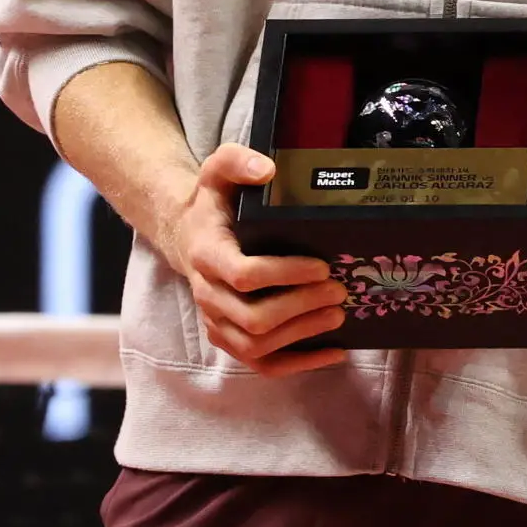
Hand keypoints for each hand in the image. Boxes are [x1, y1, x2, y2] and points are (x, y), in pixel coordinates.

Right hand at [153, 143, 350, 375]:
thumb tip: (267, 170)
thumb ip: (236, 161)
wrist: (187, 235)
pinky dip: (298, 364)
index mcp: (207, 254)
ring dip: (302, 335)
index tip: (321, 266)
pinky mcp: (229, 338)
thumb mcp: (217, 171)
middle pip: (254, 317)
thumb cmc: (213, 204)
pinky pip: (261, 364)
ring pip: (256, 346)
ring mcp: (217, 321)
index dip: (286, 274)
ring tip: (338, 314)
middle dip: (301, 307)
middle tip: (338, 290)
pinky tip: (334, 352)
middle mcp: (208, 294)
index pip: (244, 275)